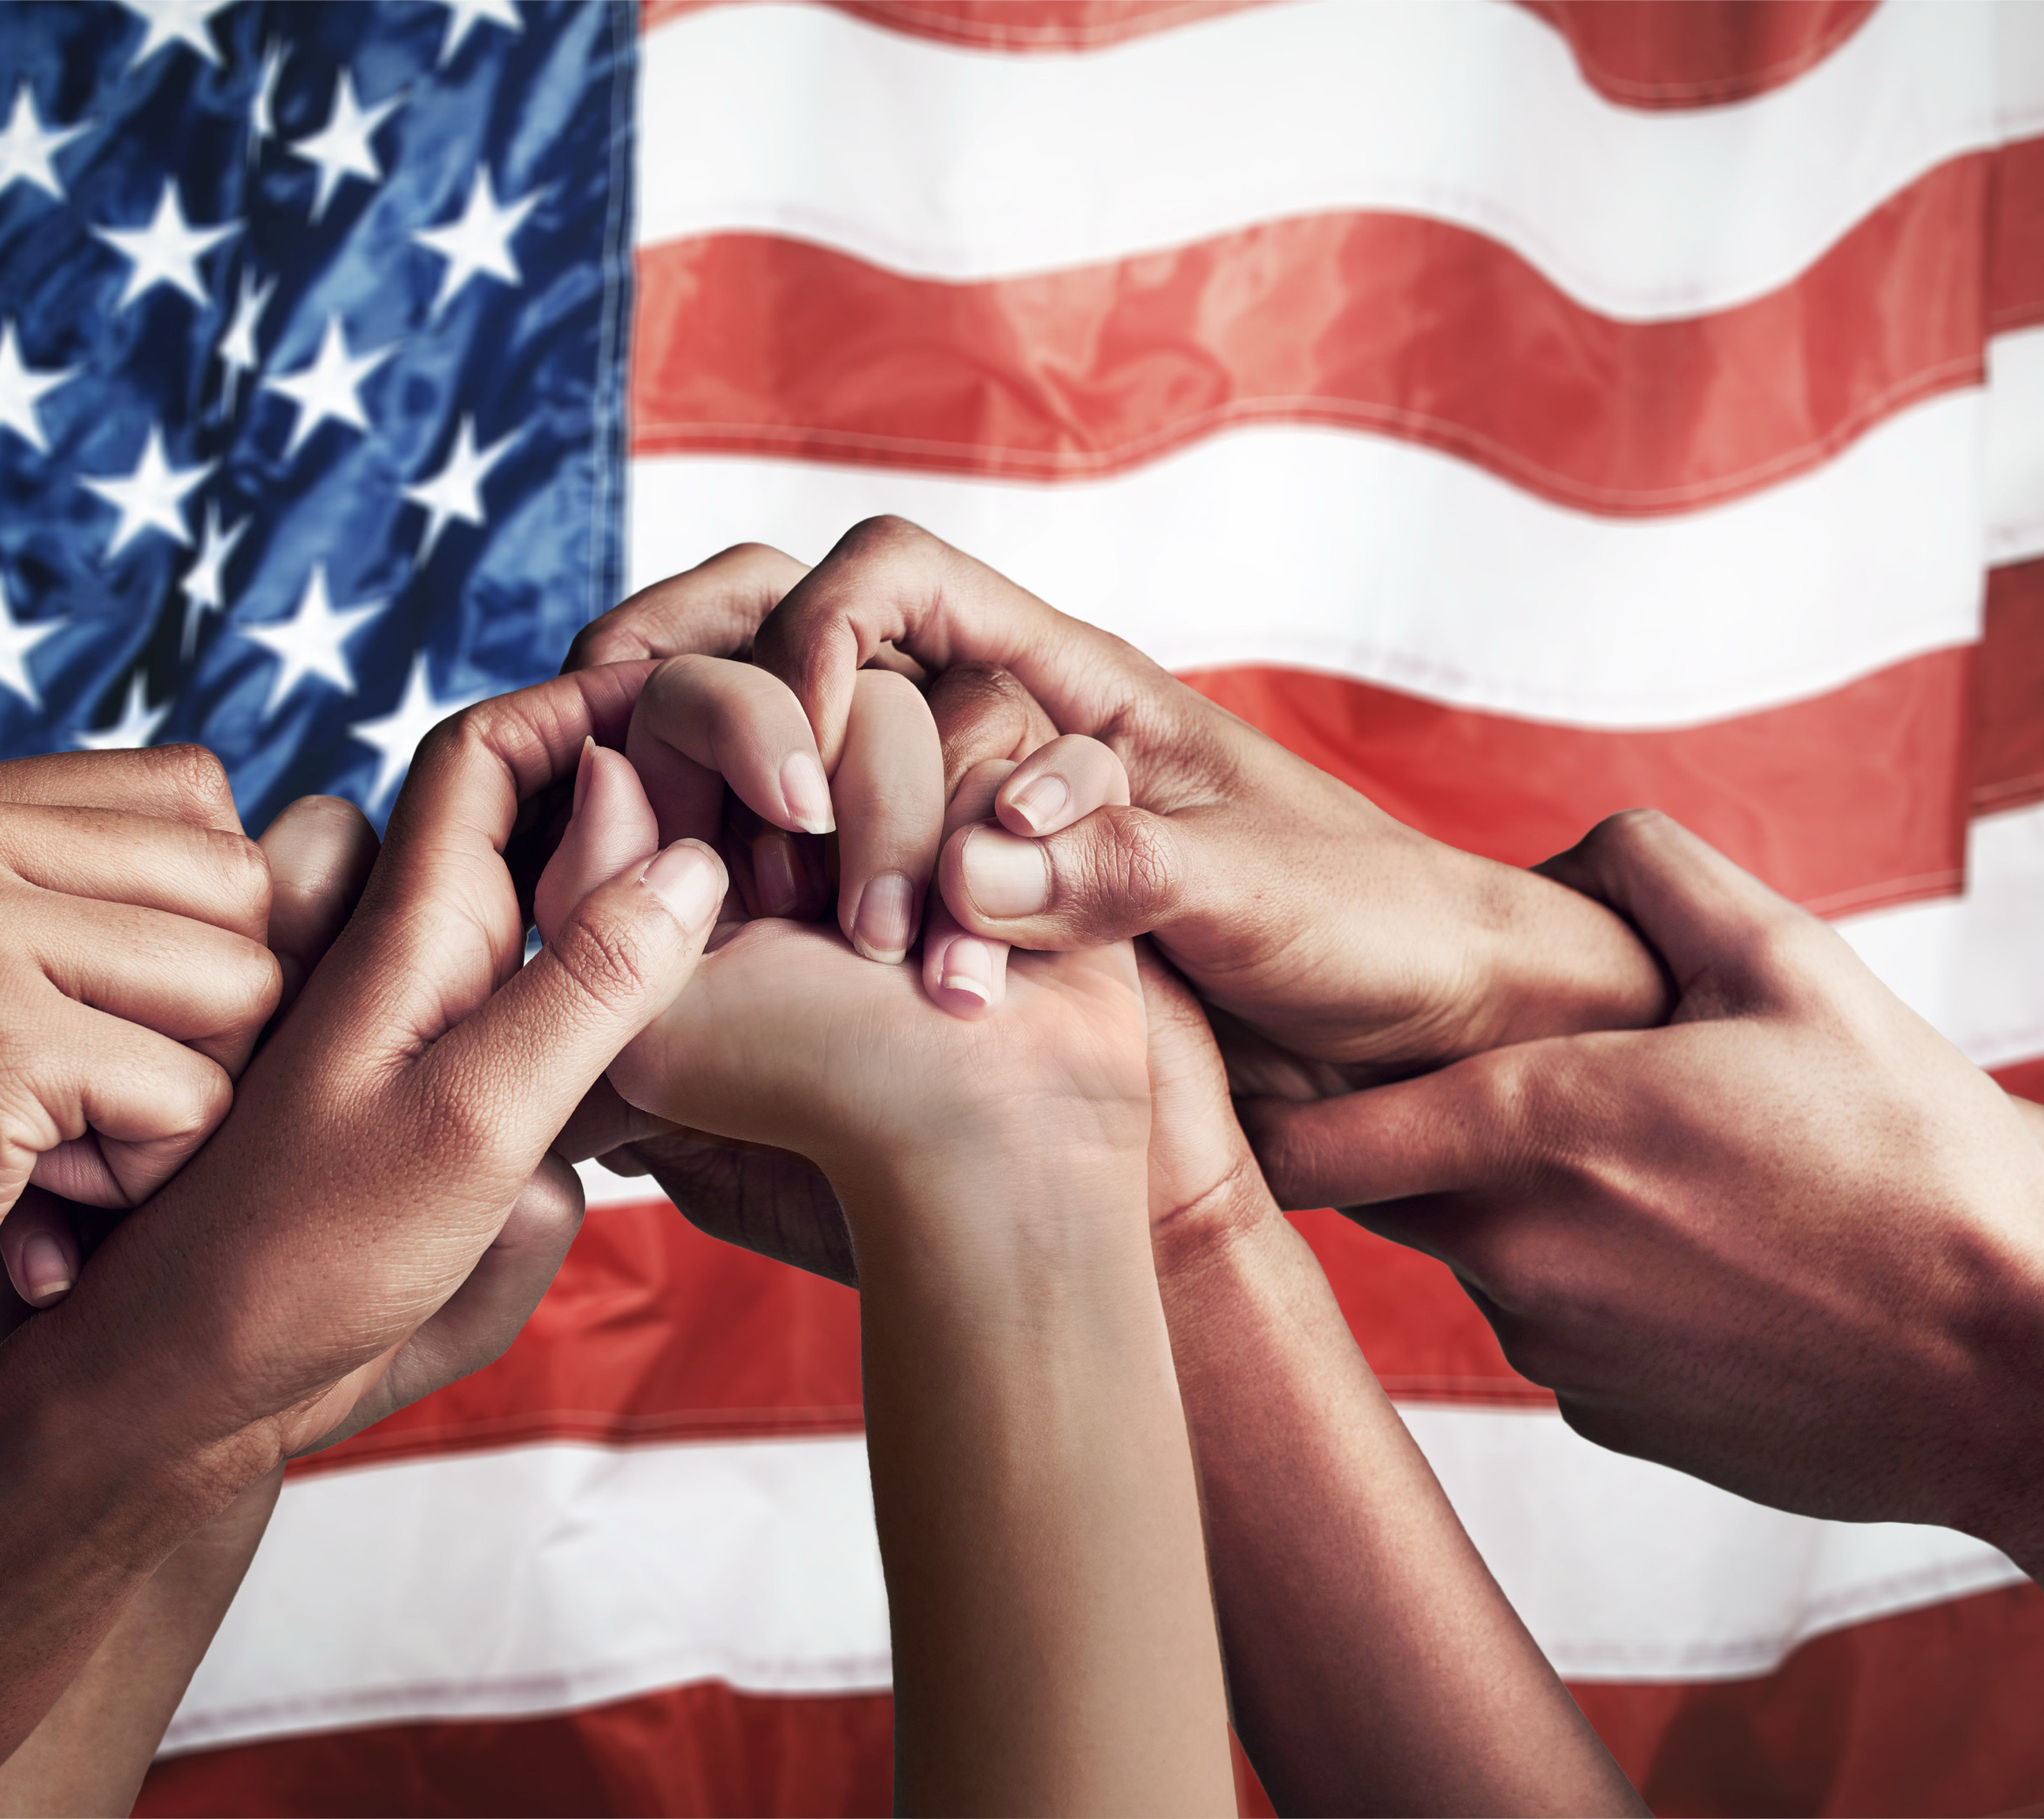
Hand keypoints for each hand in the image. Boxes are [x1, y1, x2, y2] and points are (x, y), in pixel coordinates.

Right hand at [0, 748, 294, 1415]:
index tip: (87, 1020)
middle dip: (209, 1021)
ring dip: (184, 1103)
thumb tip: (343, 837)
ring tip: (49, 1147)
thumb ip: (130, 896)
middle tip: (72, 1104)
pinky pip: (199, 1095)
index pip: (198, 796)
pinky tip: (37, 1201)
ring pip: (244, 988)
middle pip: (241, 888)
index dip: (201, 926)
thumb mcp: (2, 979)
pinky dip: (149, 1177)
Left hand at [4, 665, 725, 1468]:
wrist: (199, 1389)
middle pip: (534, 823)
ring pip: (551, 930)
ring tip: (733, 935)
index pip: (492, 752)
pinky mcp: (448, 1114)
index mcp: (410, 931)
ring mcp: (433, 1037)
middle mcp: (416, 962)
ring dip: (631, 918)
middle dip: (638, 805)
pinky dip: (607, 1027)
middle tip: (757, 827)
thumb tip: (693, 858)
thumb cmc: (301, 1261)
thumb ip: (586, 986)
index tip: (703, 697)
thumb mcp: (472, 1120)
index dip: (587, 702)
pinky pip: (551, 1039)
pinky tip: (653, 1076)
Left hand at [541, 657, 1147, 1207]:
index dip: (723, 710)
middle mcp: (795, 807)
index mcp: (683, 844)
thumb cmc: (825, 1112)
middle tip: (852, 910)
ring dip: (927, 828)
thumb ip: (589, 904)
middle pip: (815, 672)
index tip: (789, 802)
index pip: (671, 690)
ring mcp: (914, 806)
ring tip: (929, 968)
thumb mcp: (650, 1030)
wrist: (1002, 1166)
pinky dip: (1046, 821)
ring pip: (921, 701)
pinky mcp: (1018, 823)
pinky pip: (1038, 740)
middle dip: (848, 785)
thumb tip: (610, 764)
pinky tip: (1013, 922)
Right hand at [573, 521, 1670, 1096]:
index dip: (819, 634)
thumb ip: (1125, 873)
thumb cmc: (1374, 937)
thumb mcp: (1264, 897)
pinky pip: (826, 893)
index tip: (802, 760)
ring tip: (681, 899)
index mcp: (1069, 685)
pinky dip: (762, 915)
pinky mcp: (948, 937)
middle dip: (707, 689)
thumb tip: (967, 880)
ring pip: (794, 777)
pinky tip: (719, 971)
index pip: (893, 578)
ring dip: (725, 817)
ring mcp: (959, 839)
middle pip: (803, 650)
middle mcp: (992, 743)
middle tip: (625, 763)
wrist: (1418, 1052)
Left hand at [1239, 809, 2043, 1656]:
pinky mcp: (1604, 1418)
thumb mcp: (1788, 957)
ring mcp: (1555, 1351)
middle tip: (1488, 1082)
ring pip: (1475, 1255)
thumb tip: (1549, 860)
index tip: (1269, 1061)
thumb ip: (1643, 870)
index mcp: (1535, 1129)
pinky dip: (1589, 1289)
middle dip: (1405, 1134)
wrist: (2026, 1354)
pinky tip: (1697, 1263)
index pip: (1300, 1136)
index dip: (1267, 1098)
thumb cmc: (1914, 1151)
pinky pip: (1552, 1331)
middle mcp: (1516, 1254)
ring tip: (1656, 1178)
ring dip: (1520, 1210)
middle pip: (1377, 1186)